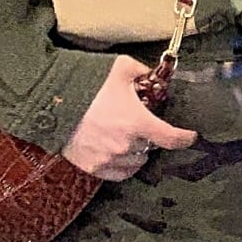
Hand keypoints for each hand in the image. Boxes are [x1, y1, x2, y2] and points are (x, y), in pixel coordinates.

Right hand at [62, 56, 198, 180]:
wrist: (51, 101)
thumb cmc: (86, 84)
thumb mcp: (120, 68)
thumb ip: (142, 72)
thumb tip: (153, 75)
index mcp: (137, 122)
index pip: (171, 138)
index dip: (185, 138)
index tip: (191, 136)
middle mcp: (126, 145)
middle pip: (150, 146)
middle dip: (147, 134)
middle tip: (135, 121)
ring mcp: (109, 159)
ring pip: (136, 161)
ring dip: (135, 150)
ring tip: (123, 134)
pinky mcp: (93, 168)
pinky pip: (118, 173)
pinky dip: (121, 163)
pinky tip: (115, 150)